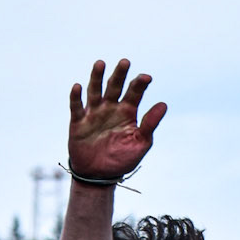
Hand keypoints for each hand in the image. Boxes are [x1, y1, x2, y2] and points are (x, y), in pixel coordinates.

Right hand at [68, 58, 166, 182]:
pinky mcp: (78, 122)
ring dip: (97, 77)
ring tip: (100, 63)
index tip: (146, 78)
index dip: (140, 84)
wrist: (99, 176)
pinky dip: (76, 97)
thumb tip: (163, 104)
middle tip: (125, 62)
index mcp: (127, 111)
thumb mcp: (140, 143)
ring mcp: (94, 113)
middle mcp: (110, 107)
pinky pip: (76, 107)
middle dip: (119, 74)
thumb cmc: (122, 159)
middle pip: (115, 86)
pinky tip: (77, 86)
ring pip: (95, 91)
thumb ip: (150, 124)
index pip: (134, 92)